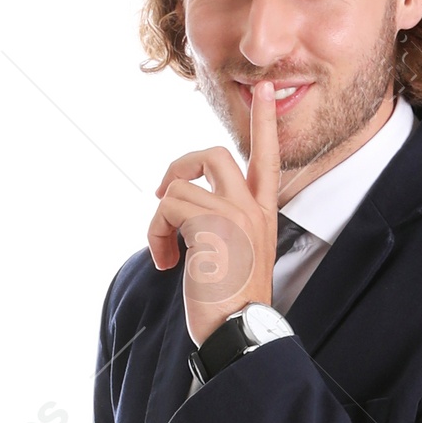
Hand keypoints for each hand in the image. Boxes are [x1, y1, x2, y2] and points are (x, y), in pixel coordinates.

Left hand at [147, 79, 280, 346]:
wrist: (240, 334)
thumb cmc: (233, 306)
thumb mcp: (236, 256)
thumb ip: (223, 225)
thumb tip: (180, 206)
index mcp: (263, 214)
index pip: (267, 158)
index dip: (264, 122)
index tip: (265, 89)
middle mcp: (252, 208)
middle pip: (213, 153)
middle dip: (180, 167)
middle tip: (163, 195)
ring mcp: (234, 214)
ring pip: (179, 186)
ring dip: (160, 219)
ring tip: (166, 252)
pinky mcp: (211, 224)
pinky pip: (165, 208)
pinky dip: (155, 235)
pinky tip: (165, 263)